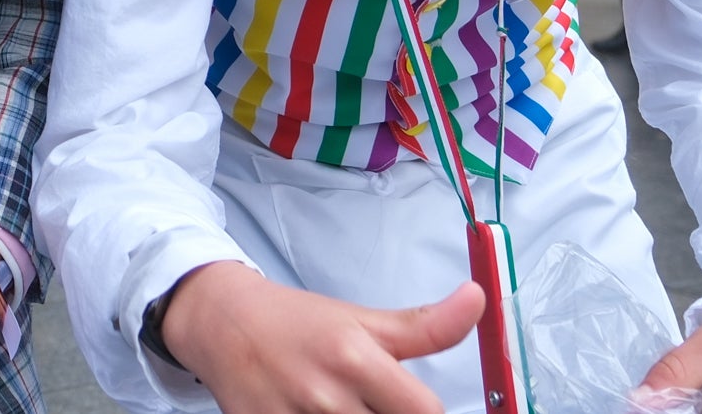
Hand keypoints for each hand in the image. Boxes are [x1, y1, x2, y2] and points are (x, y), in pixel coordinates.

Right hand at [158, 260, 479, 413]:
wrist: (223, 322)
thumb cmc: (299, 324)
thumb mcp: (363, 320)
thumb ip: (427, 326)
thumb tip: (479, 299)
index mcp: (356, 358)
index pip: (425, 412)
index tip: (420, 408)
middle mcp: (325, 395)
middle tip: (377, 405)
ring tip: (349, 409)